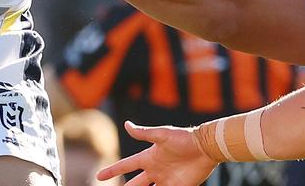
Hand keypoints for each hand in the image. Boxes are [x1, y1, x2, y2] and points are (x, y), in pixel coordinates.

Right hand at [96, 122, 217, 185]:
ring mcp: (166, 180)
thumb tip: (126, 124)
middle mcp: (155, 171)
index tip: (99, 176)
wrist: (206, 148)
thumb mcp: (162, 135)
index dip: (113, 170)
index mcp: (149, 157)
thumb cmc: (184, 138)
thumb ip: (144, 133)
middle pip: (136, 184)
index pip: (127, 165)